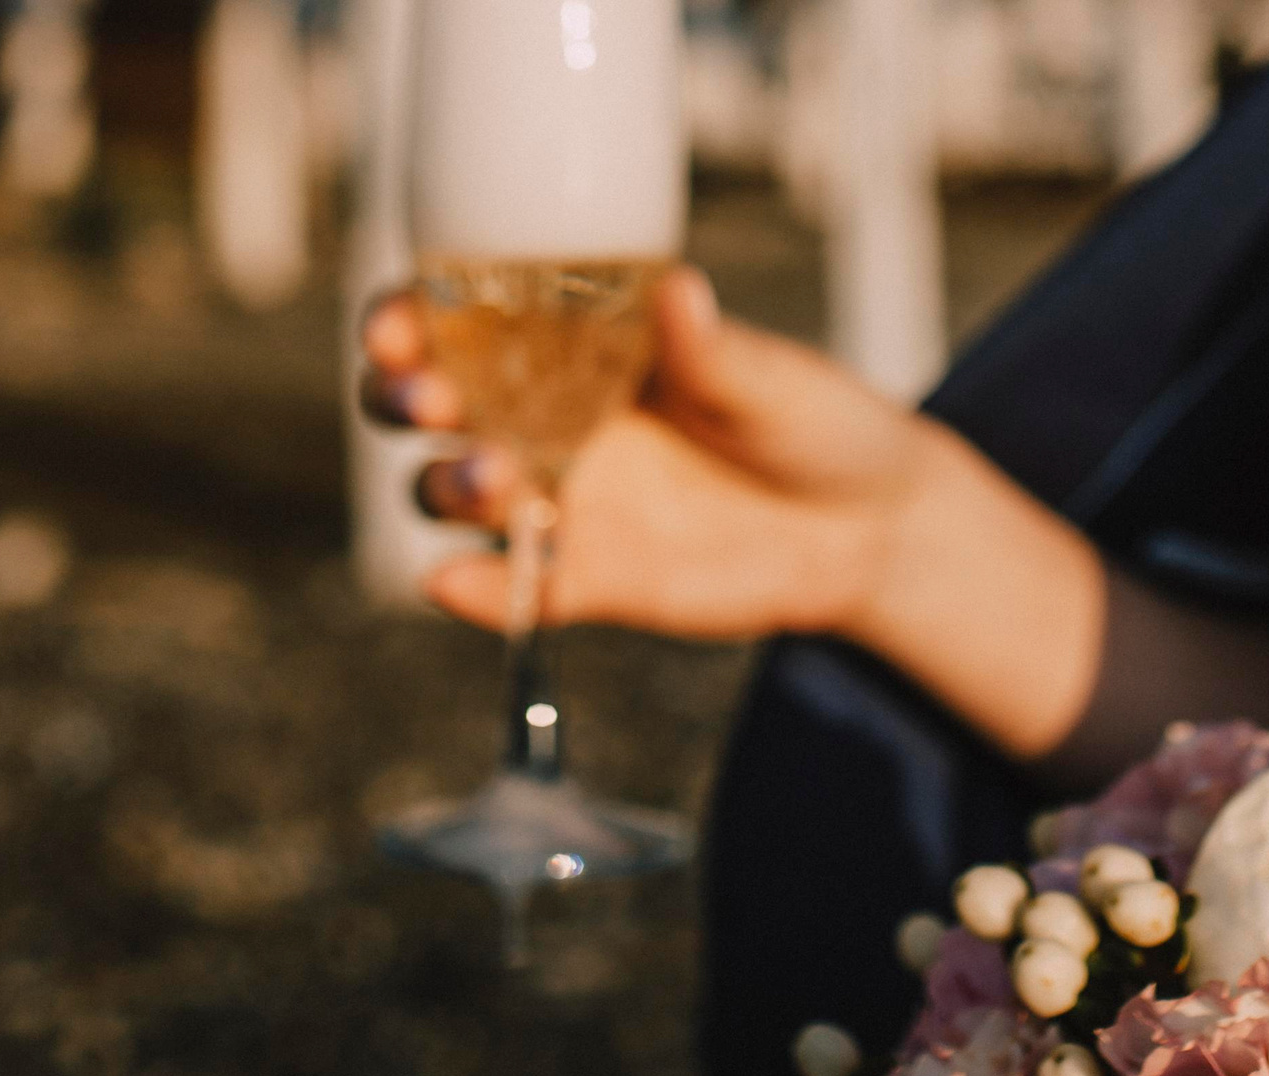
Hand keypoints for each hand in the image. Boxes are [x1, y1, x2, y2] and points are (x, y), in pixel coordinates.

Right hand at [359, 268, 1106, 757]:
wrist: (869, 529)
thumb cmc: (814, 425)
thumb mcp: (771, 382)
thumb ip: (714, 351)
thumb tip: (677, 291)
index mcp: (572, 344)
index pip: (460, 321)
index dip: (408, 321)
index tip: (399, 326)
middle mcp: (544, 418)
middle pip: (429, 408)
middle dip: (402, 401)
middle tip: (428, 400)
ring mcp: (559, 501)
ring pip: (456, 496)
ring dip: (446, 488)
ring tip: (493, 481)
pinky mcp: (587, 578)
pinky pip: (515, 589)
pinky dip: (476, 591)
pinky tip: (451, 585)